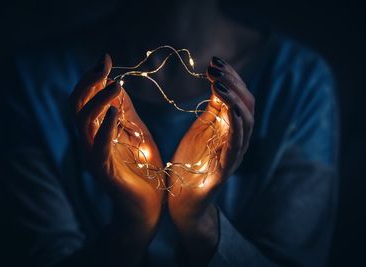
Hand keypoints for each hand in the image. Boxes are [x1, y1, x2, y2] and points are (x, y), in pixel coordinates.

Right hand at [70, 54, 163, 263]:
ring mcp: (94, 157)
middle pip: (77, 106)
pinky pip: (99, 147)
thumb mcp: (137, 133)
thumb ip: (126, 112)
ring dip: (98, 101)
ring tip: (114, 85)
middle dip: (89, 83)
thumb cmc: (143, 169)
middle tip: (104, 65)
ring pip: (83, 122)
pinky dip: (105, 127)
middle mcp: (89, 142)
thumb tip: (118, 85)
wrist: (148, 205)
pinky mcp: (104, 171)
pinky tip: (115, 112)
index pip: (85, 99)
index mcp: (97, 131)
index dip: (93, 78)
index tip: (106, 59)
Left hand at [168, 57, 253, 264]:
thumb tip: (219, 82)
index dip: (231, 77)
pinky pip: (236, 147)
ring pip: (247, 124)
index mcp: (231, 128)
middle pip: (248, 106)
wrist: (181, 197)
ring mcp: (234, 155)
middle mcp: (237, 140)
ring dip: (234, 101)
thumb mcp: (200, 129)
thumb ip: (213, 109)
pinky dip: (236, 127)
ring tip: (218, 84)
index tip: (214, 61)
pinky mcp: (224, 170)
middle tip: (215, 68)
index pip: (240, 97)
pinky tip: (229, 111)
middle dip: (233, 83)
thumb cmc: (190, 162)